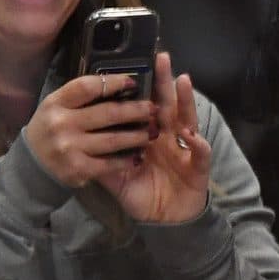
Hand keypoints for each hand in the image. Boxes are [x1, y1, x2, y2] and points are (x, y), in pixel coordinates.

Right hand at [24, 70, 161, 190]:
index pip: (88, 86)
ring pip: (112, 139)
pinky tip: (138, 157)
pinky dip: (126, 160)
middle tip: (152, 108)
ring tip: (152, 132)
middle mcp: (62, 123)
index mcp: (57, 102)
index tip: (132, 82)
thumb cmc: (51, 130)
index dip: (113, 82)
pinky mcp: (78, 169)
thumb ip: (80, 97)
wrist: (32, 167)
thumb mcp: (57, 107)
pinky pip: (109, 164)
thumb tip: (116, 84)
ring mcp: (70, 147)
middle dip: (134, 110)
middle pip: (106, 112)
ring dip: (137, 135)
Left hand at [99, 51, 212, 224]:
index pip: (144, 107)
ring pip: (187, 120)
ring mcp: (185, 150)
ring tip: (183, 81)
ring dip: (186, 101)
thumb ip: (102, 161)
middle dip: (165, 82)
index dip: (141, 89)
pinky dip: (199, 145)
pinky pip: (200, 155)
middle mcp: (168, 138)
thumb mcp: (118, 179)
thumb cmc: (143, 196)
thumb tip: (77, 145)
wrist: (166, 222)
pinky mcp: (198, 168)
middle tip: (160, 57)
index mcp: (149, 136)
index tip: (132, 66)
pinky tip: (192, 136)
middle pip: (166, 105)